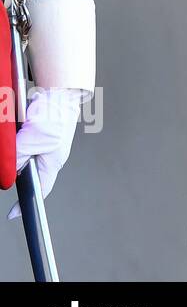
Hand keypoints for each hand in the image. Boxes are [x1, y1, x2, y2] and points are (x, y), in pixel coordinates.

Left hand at [8, 87, 83, 219]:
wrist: (58, 91)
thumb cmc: (57, 115)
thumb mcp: (36, 139)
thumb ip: (20, 156)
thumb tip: (8, 171)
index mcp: (52, 162)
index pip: (40, 188)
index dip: (27, 202)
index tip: (14, 214)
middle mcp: (45, 155)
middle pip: (21, 170)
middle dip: (13, 166)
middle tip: (12, 158)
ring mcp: (37, 144)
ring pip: (16, 154)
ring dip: (14, 145)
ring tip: (23, 129)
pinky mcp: (29, 133)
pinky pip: (15, 141)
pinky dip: (13, 134)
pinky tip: (19, 125)